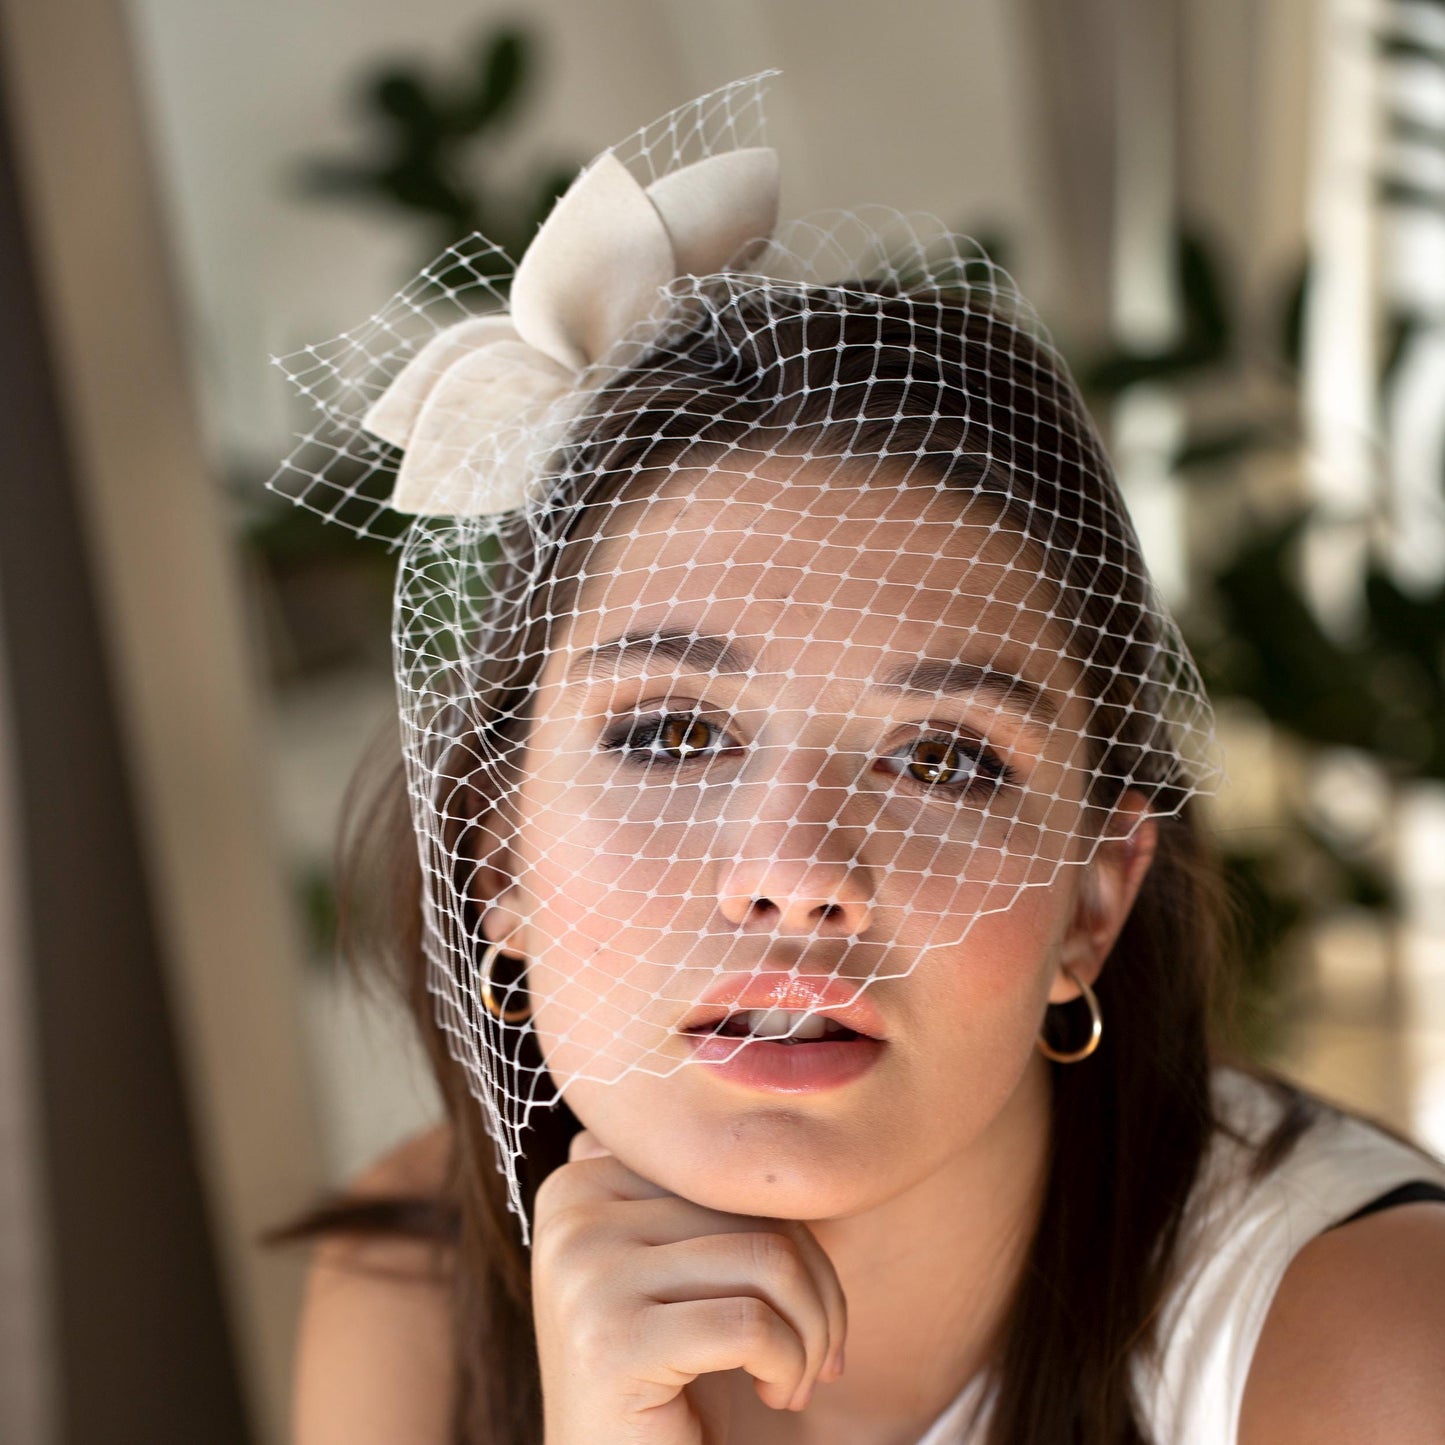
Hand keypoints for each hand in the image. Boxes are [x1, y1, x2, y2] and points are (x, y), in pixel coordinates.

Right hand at [532, 1129, 846, 1444]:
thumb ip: (695, 1195)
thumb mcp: (678, 1269)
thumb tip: (774, 1120)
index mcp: (582, 1181)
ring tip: (797, 1376)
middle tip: (819, 1353)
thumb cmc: (668, 1378)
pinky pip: (753, 1324)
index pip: (727, 1167)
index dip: (793, 1230)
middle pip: (751, 1208)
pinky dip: (791, 1365)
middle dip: (816, 1286)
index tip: (800, 1301)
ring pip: (766, 1258)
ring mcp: (583, 1272)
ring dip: (812, 1331)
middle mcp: (571, 1212)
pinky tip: (776, 1394)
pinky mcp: (609, 1341)